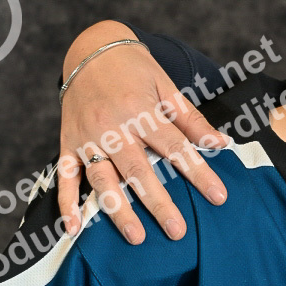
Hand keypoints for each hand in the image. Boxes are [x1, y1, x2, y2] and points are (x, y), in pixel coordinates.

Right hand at [59, 23, 229, 240]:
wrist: (91, 49)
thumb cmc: (134, 70)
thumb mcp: (167, 87)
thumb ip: (192, 120)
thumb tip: (221, 144)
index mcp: (141, 111)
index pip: (176, 147)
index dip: (199, 173)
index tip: (218, 196)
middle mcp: (112, 127)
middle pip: (138, 171)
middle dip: (158, 203)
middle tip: (177, 231)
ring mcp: (87, 137)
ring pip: (102, 179)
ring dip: (117, 209)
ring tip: (135, 236)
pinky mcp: (67, 143)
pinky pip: (64, 176)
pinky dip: (66, 203)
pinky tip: (73, 229)